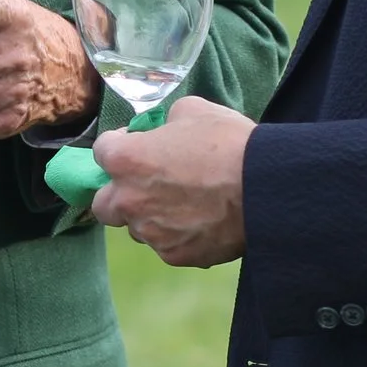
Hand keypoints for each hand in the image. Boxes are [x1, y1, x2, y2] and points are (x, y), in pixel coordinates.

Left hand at [90, 97, 253, 267]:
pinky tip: (202, 221)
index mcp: (125, 160)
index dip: (120, 144)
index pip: (102, 151)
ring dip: (150, 216)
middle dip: (119, 193)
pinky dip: (177, 235)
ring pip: (137, 228)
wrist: (264, 188)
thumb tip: (164, 131)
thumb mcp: (192, 111)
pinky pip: (166, 245)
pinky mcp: (175, 256)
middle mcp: (129, 201)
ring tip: (184, 203)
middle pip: (104, 204)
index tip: (138, 143)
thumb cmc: (227, 142)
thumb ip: (166, 122)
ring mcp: (151, 233)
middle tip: (147, 182)